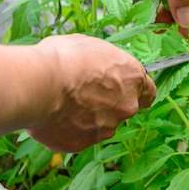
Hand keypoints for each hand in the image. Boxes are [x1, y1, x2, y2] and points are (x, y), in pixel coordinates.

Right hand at [24, 34, 155, 151]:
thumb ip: (103, 63)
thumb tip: (96, 65)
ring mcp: (107, 127)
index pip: (148, 91)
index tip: (128, 92)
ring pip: (102, 125)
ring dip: (88, 118)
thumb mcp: (90, 46)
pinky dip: (69, 130)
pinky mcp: (84, 143)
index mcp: (133, 78)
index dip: (137, 92)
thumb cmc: (65, 58)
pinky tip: (53, 117)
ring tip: (63, 104)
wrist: (40, 83)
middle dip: (109, 105)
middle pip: (124, 109)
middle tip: (84, 95)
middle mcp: (127, 105)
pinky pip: (78, 137)